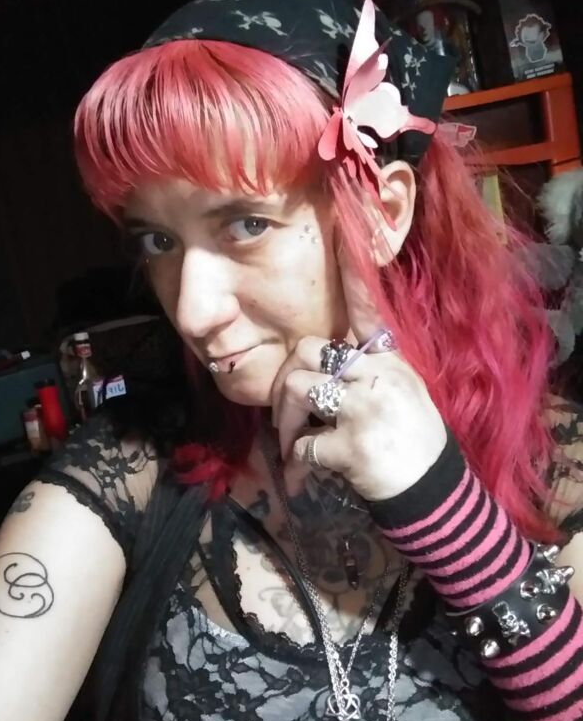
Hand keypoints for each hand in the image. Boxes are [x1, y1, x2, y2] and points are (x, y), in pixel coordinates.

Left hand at [270, 254, 446, 501]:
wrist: (434, 491)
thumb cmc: (415, 442)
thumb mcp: (404, 393)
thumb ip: (372, 370)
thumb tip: (332, 357)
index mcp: (391, 363)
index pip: (368, 311)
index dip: (352, 274)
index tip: (346, 229)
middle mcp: (378, 377)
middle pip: (309, 350)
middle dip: (287, 380)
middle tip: (287, 411)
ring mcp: (364, 409)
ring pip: (299, 389)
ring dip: (287, 423)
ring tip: (292, 444)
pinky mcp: (351, 445)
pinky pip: (305, 443)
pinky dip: (299, 460)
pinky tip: (308, 471)